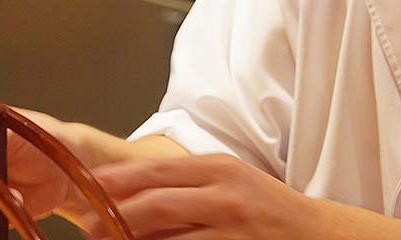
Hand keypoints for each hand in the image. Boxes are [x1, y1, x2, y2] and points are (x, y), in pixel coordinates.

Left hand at [83, 154, 315, 239]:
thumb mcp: (230, 181)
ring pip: (167, 238)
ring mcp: (231, 228)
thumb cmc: (265, 207)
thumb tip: (134, 194)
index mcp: (219, 168)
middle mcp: (224, 194)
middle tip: (87, 226)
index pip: (157, 170)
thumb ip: (188, 184)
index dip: (118, 180)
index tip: (89, 187)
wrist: (313, 232)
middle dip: (115, 216)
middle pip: (156, 202)